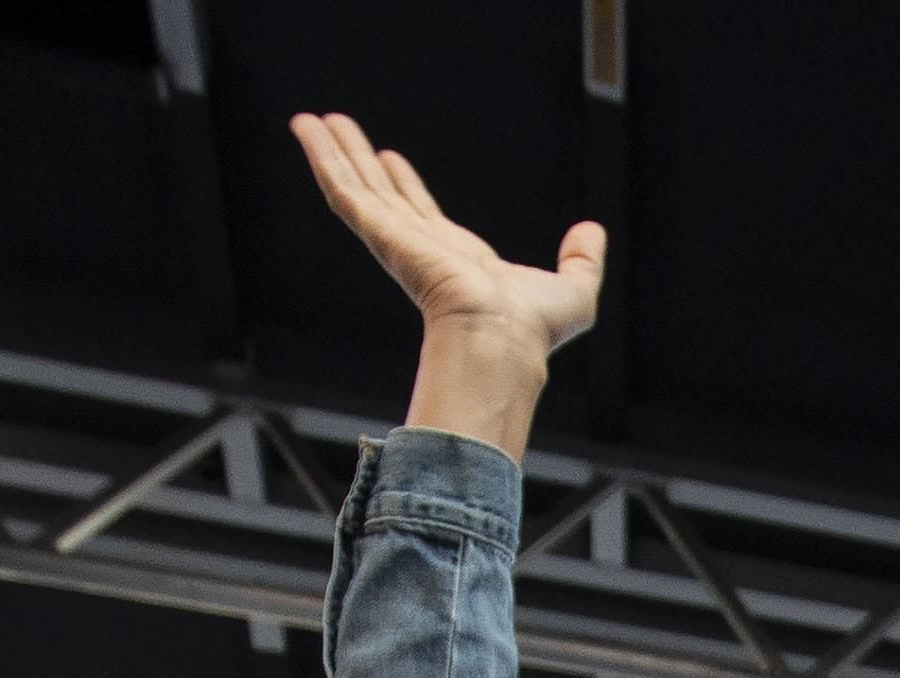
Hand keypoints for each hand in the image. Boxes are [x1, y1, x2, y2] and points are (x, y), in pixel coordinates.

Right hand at [291, 113, 603, 356]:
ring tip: (308, 120)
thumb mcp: (573, 290)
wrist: (504, 336)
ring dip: (331, 151)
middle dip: (358, 162)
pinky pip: (343, 188)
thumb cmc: (535, 328)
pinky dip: (322, 158)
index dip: (405, 186)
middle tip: (336, 130)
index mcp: (456, 259)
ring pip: (354, 185)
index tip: (389, 160)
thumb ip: (582, 260)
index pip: (421, 215)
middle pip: (380, 194)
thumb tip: (592, 231)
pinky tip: (307, 131)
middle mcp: (420, 247)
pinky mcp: (381, 232)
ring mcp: (396, 240)